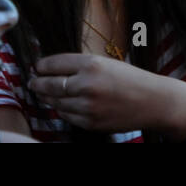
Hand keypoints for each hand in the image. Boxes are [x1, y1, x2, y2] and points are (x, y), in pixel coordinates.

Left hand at [28, 53, 185, 134]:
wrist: (152, 102)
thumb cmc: (129, 78)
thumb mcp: (105, 62)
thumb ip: (80, 65)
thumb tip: (52, 68)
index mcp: (91, 64)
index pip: (54, 64)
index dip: (42, 66)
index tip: (37, 66)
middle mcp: (87, 85)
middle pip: (50, 84)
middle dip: (37, 83)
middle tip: (32, 81)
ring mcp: (88, 106)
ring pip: (56, 102)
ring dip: (46, 97)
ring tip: (41, 92)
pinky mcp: (91, 123)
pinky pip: (67, 116)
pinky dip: (60, 109)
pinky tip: (59, 104)